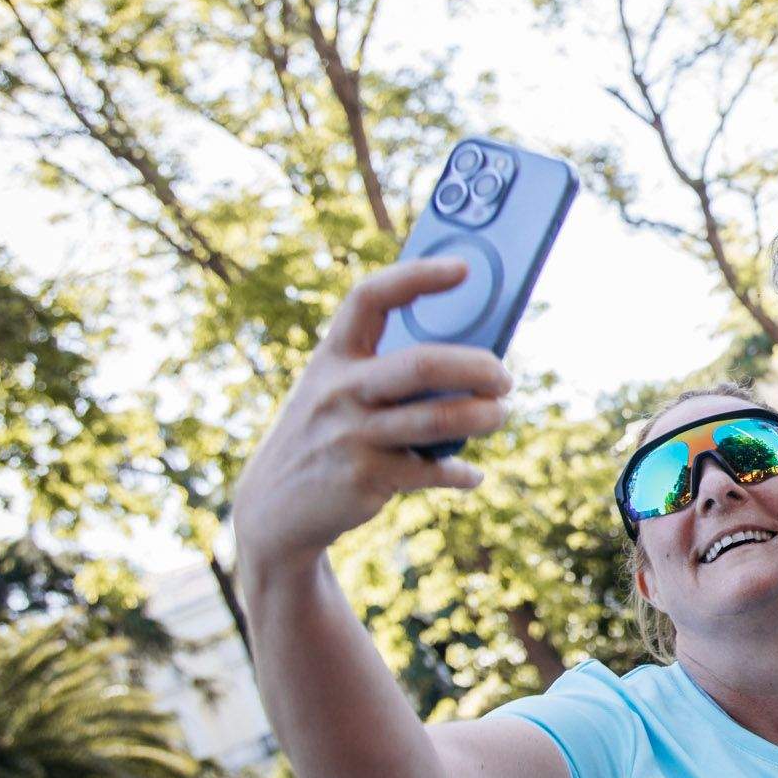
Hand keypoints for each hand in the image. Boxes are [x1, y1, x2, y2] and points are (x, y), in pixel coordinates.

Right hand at [231, 259, 512, 575]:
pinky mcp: (365, 478)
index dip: (416, 276)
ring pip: (437, 419)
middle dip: (477, 366)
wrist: (273, 509)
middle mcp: (339, 390)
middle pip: (422, 364)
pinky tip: (470, 475)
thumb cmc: (325, 436)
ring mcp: (351, 435)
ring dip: (483, 417)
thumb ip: (386, 375)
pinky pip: (431, 470)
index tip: (463, 268)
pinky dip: (459, 474)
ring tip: (500, 414)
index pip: (370, 298)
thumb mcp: (336, 394)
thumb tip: (470, 366)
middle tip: (505, 377)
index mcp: (333, 356)